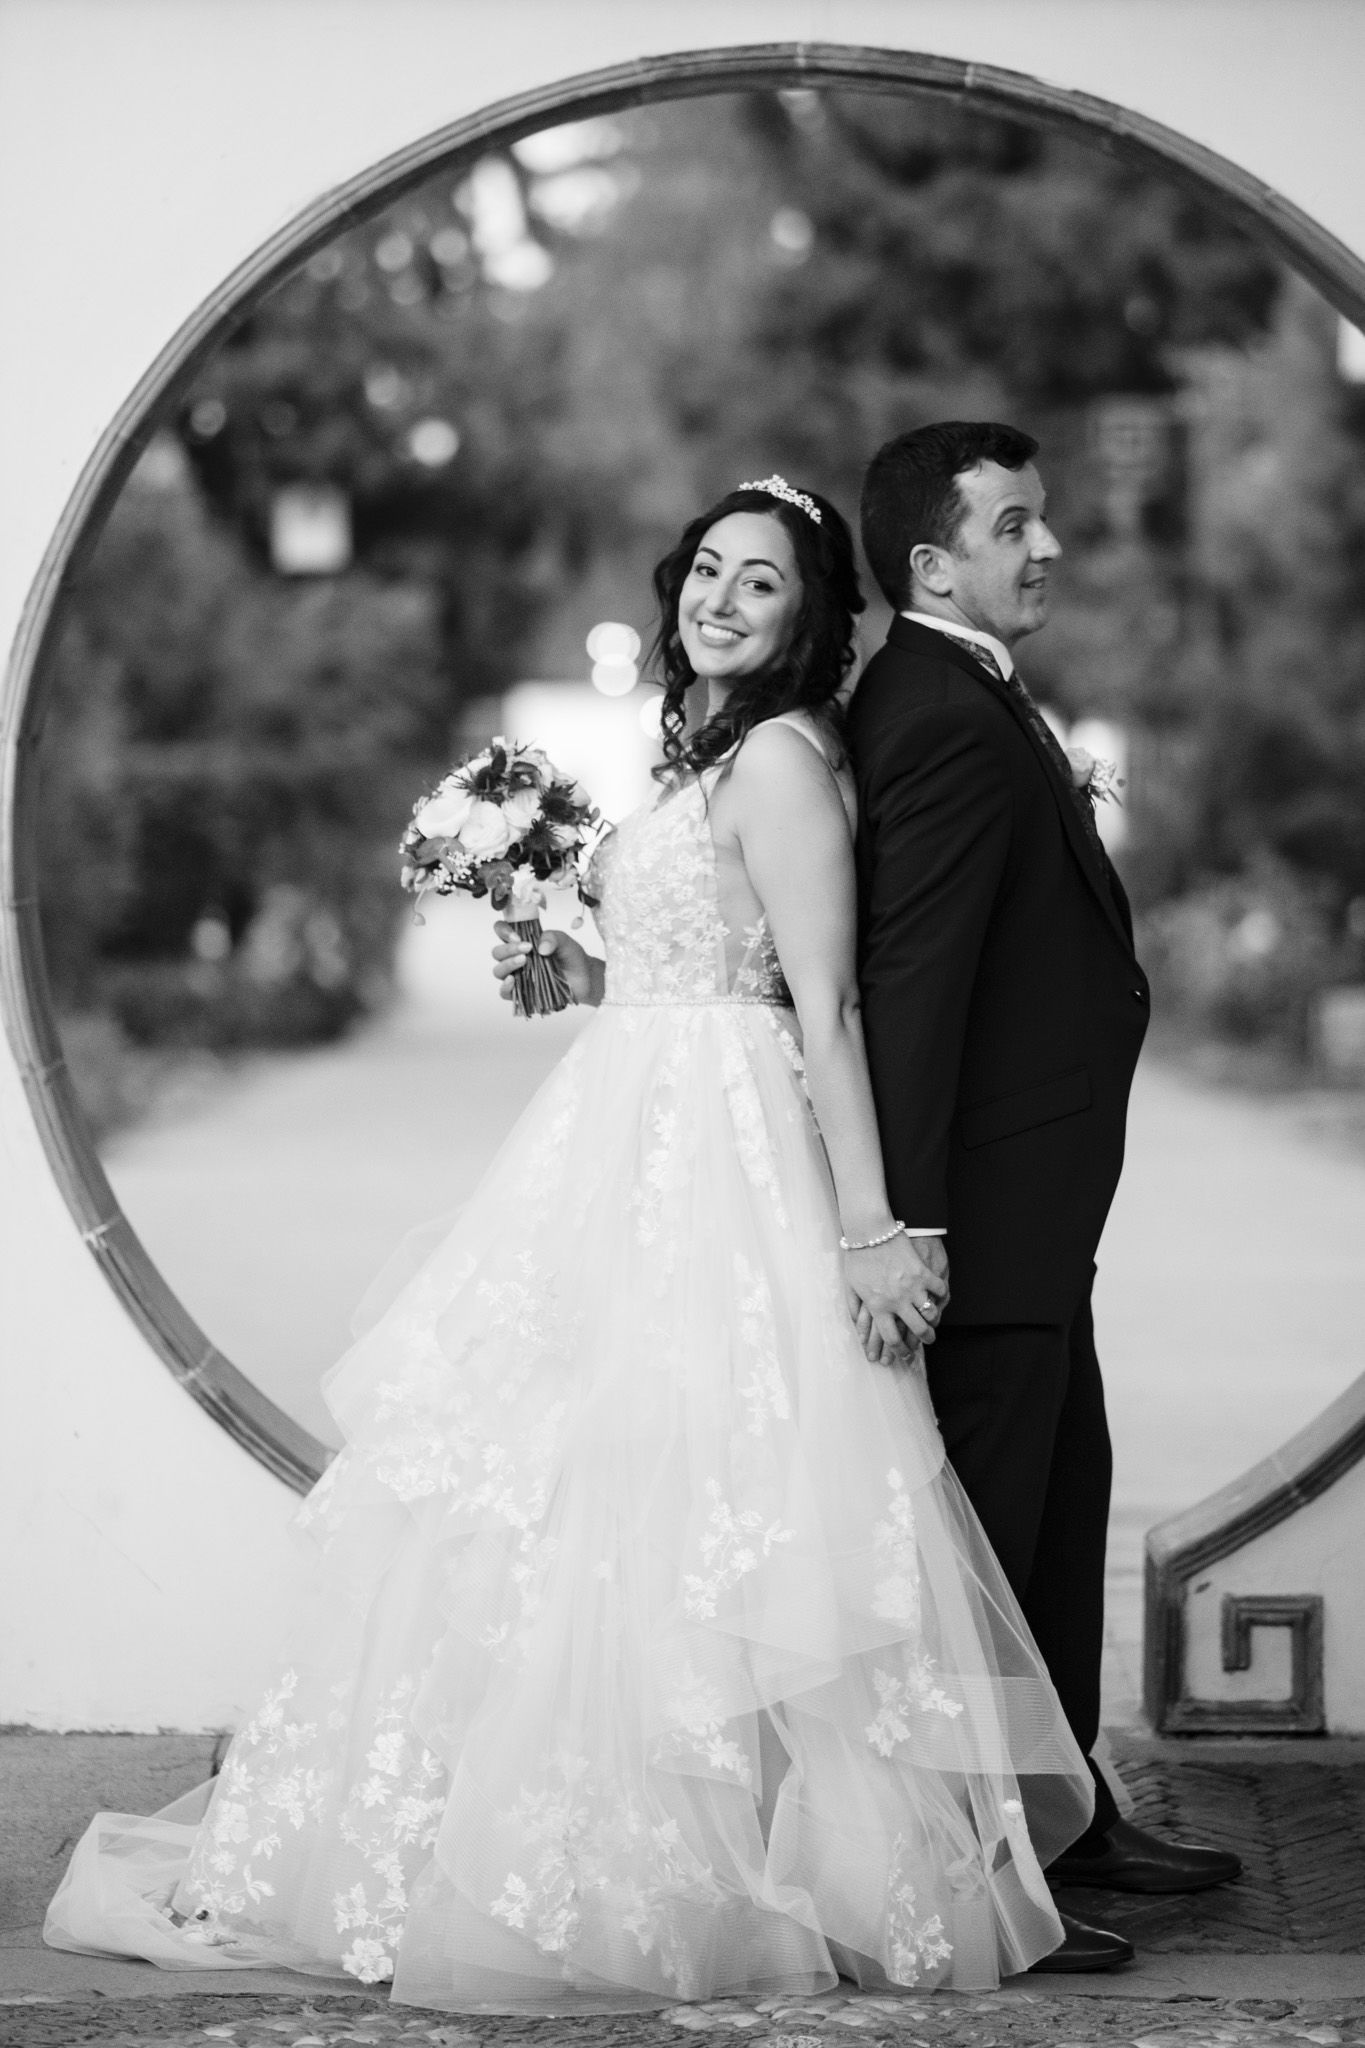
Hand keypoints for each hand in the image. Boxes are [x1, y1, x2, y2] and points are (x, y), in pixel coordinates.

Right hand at [491, 922, 594, 1004]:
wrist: (584, 978)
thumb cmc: (571, 957)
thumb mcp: (565, 942)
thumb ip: (553, 938)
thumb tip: (541, 948)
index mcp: (521, 941)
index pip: (501, 931)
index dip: (503, 931)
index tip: (516, 935)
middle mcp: (515, 958)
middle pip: (497, 952)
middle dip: (508, 949)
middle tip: (526, 948)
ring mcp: (517, 976)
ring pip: (498, 971)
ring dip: (508, 965)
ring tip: (524, 961)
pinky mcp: (521, 993)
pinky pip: (504, 992)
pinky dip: (506, 987)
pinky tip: (513, 980)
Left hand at [842, 1232, 948, 1364]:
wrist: (870, 1231)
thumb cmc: (858, 1257)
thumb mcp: (851, 1286)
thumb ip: (855, 1308)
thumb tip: (857, 1327)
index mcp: (878, 1306)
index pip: (892, 1338)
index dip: (900, 1350)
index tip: (905, 1354)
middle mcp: (896, 1301)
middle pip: (916, 1329)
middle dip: (924, 1339)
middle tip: (928, 1340)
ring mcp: (911, 1287)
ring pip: (929, 1313)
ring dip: (933, 1321)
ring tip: (934, 1322)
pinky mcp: (923, 1272)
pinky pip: (938, 1289)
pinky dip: (941, 1295)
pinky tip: (939, 1297)